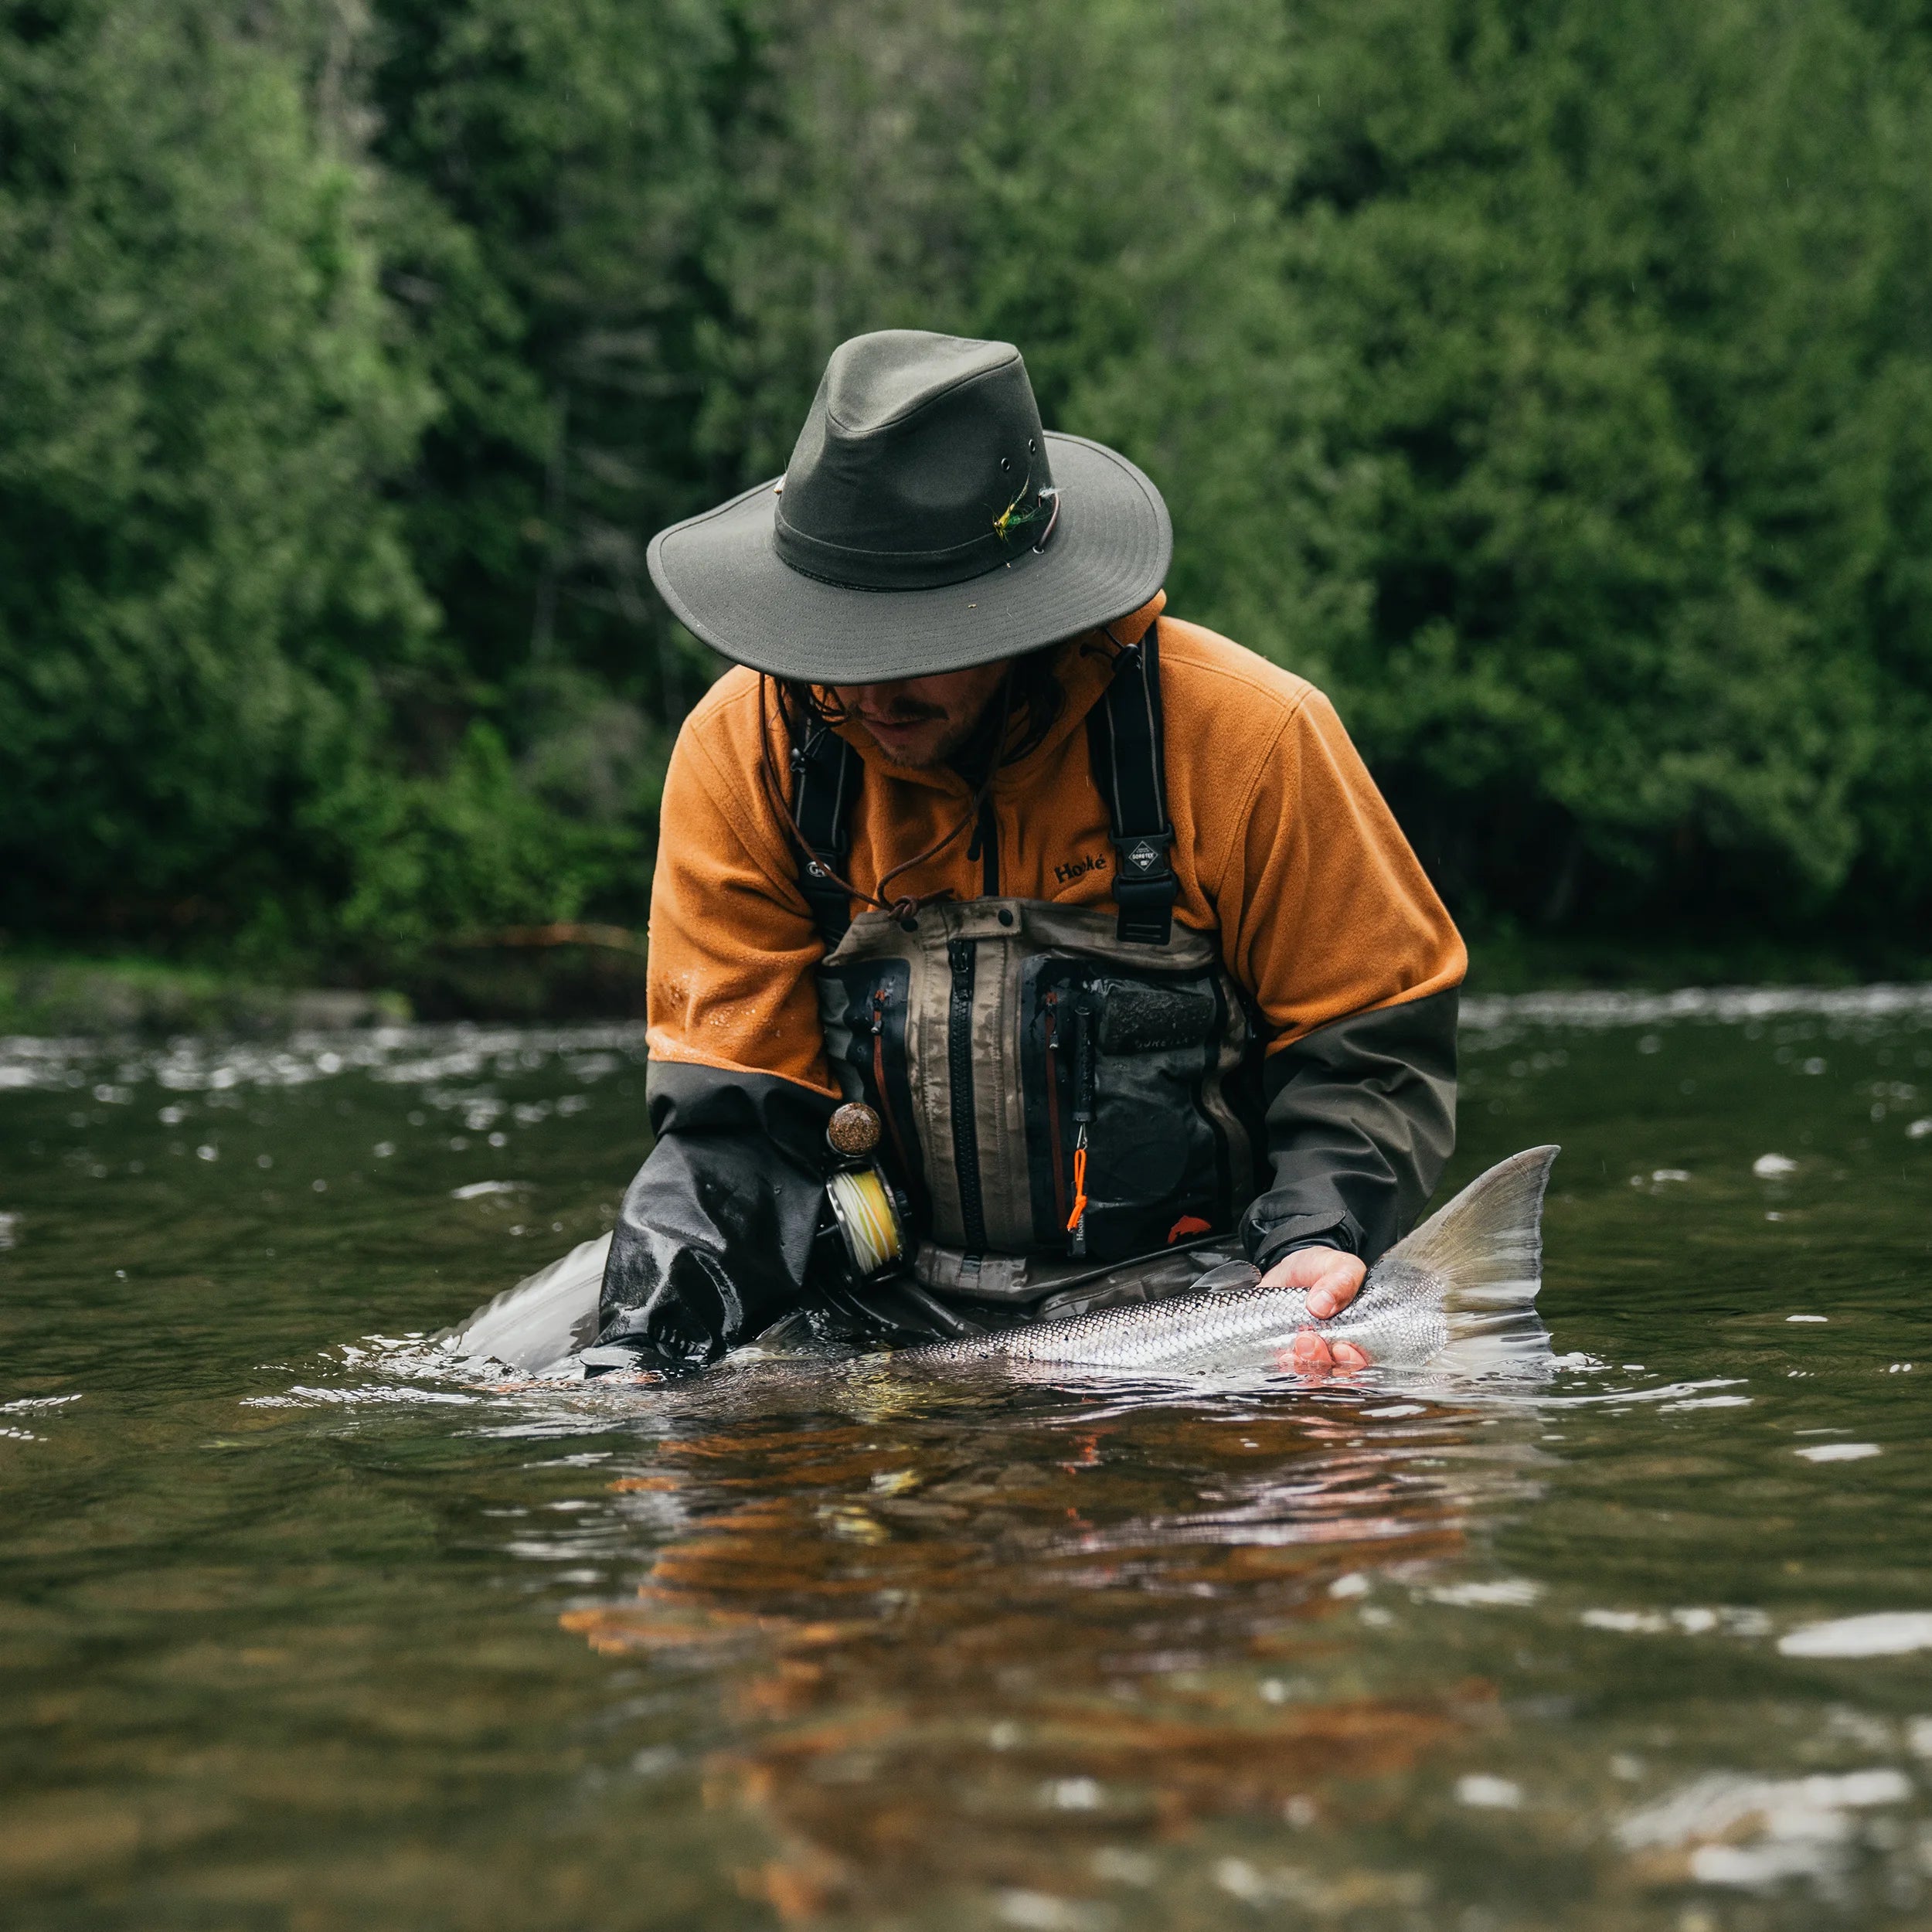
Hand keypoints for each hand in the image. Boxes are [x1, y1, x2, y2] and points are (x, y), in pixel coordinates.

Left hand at [1261, 1246, 1370, 1376]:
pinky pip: (1281, 1367)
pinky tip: (1280, 1354)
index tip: (1342, 1348)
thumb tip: (1322, 1304)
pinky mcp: (1280, 1348)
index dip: (1353, 1362)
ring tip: (1294, 1345)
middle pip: (1331, 1372)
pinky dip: (1281, 1364)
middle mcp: (1330, 1349)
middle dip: (1321, 1361)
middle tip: (1309, 1339)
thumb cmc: (1322, 1268)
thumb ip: (1340, 1281)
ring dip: (1300, 1365)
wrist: (1289, 1265)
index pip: (1359, 1361)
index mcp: (1353, 1335)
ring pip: (1306, 1373)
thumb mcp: (1339, 1266)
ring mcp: (1304, 1352)